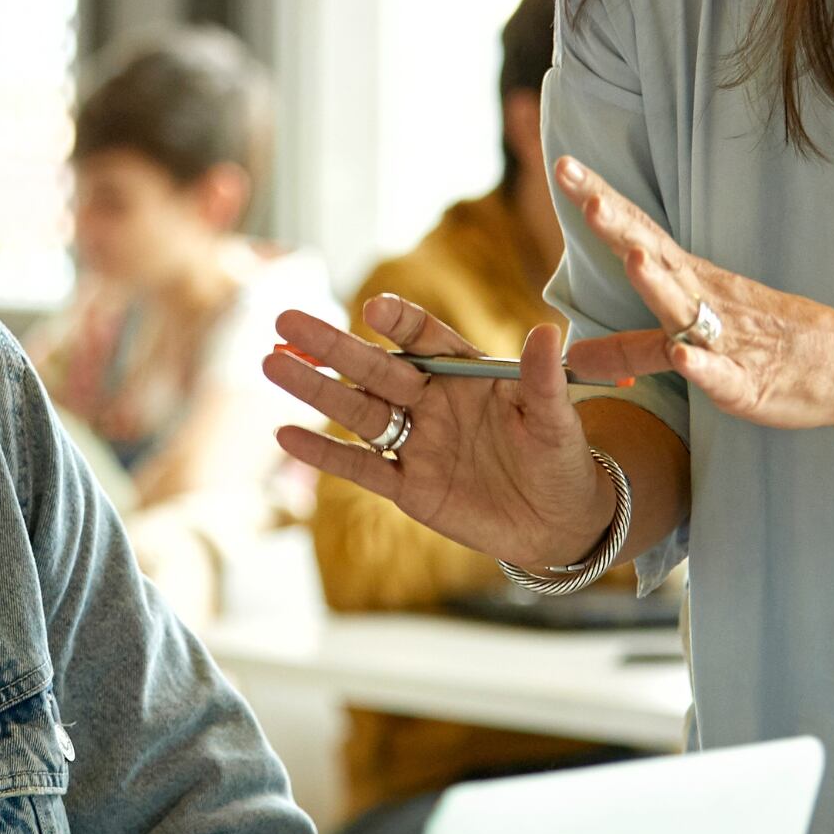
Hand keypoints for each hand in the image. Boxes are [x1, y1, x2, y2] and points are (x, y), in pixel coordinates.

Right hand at [266, 300, 616, 566]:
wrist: (559, 523)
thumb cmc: (563, 460)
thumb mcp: (557, 421)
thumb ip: (544, 379)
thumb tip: (547, 331)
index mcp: (466, 374)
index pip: (426, 339)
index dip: (401, 322)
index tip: (375, 310)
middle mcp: (432, 401)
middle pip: (374, 368)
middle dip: (331, 346)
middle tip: (286, 319)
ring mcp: (416, 443)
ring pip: (357, 411)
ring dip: (314, 388)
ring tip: (270, 363)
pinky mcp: (408, 487)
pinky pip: (361, 467)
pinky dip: (324, 454)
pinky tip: (284, 434)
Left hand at [551, 156, 833, 430]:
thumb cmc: (767, 347)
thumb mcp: (689, 344)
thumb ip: (631, 348)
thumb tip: (571, 356)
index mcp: (692, 282)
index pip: (639, 233)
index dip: (601, 200)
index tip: (564, 165)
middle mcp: (707, 300)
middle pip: (656, 256)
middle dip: (620, 226)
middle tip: (586, 194)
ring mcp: (730, 341)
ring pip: (686, 310)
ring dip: (658, 285)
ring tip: (633, 257)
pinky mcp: (750, 384)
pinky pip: (723, 374)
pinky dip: (703, 364)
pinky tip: (684, 355)